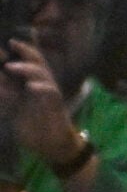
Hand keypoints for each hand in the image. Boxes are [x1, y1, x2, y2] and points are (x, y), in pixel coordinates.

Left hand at [3, 38, 86, 170]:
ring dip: (27, 68)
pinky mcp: (56, 105)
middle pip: (37, 61)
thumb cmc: (31, 131)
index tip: (6, 43)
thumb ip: (3, 98)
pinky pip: (51, 91)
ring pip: (43, 73)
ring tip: (10, 67)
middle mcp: (39, 85)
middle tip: (12, 43)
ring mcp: (49, 94)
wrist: (51, 148)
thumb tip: (0, 86)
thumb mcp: (10, 112)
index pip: (24, 62)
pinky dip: (41, 87)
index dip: (18, 51)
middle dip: (25, 51)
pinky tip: (30, 87)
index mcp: (28, 85)